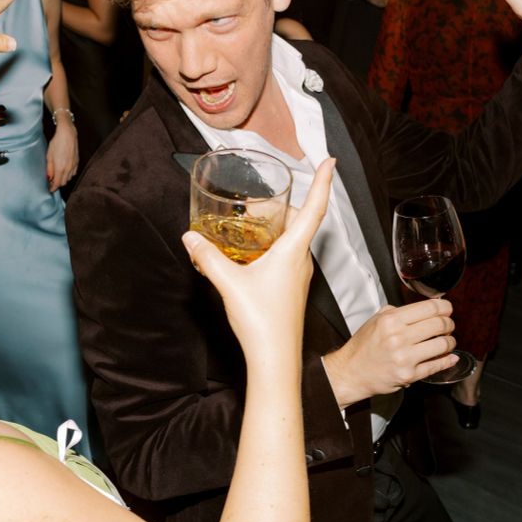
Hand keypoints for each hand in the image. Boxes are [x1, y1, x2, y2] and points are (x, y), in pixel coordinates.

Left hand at [46, 122, 78, 191]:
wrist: (67, 134)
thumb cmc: (57, 143)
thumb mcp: (49, 156)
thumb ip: (49, 168)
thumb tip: (49, 177)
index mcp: (60, 168)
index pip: (57, 183)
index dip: (53, 188)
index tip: (50, 189)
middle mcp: (68, 169)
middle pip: (64, 182)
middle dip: (58, 184)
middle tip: (52, 182)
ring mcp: (74, 165)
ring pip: (69, 178)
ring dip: (64, 179)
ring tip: (58, 175)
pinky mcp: (77, 162)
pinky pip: (74, 172)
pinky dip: (69, 174)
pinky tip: (65, 170)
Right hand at [182, 159, 334, 369]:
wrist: (275, 360)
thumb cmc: (262, 323)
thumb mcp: (228, 284)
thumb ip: (208, 257)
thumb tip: (191, 237)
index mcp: (293, 252)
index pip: (314, 208)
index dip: (323, 182)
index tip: (331, 161)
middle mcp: (301, 261)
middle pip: (299, 222)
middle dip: (281, 206)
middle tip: (255, 202)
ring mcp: (299, 276)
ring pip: (292, 240)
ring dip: (275, 228)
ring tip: (248, 225)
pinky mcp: (292, 288)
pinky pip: (286, 257)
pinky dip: (272, 246)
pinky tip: (249, 256)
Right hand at [323, 300, 459, 407]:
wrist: (351, 372)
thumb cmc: (364, 345)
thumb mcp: (376, 320)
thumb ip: (399, 311)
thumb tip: (427, 308)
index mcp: (390, 320)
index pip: (429, 308)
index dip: (445, 307)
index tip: (447, 309)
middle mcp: (398, 337)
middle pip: (439, 324)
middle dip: (449, 324)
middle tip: (448, 326)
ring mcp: (404, 357)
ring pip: (442, 345)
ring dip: (450, 342)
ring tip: (447, 341)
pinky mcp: (408, 375)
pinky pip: (436, 365)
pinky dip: (447, 360)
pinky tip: (449, 357)